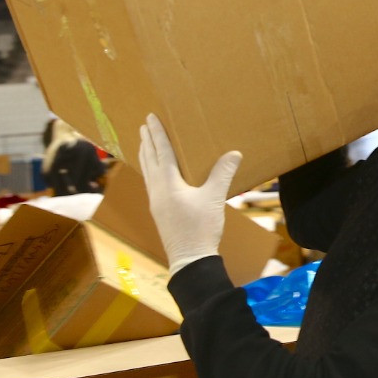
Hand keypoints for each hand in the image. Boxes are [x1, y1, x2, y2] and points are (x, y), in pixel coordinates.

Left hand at [137, 113, 241, 274]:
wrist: (190, 259)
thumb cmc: (201, 228)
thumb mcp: (214, 198)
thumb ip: (222, 174)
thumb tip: (234, 153)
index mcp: (168, 183)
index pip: (161, 152)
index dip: (157, 134)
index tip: (150, 118)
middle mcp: (157, 190)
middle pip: (149, 160)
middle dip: (147, 142)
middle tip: (143, 126)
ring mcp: (155, 202)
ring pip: (147, 172)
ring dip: (146, 155)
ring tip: (144, 144)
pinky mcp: (159, 211)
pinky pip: (150, 184)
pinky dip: (149, 171)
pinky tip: (154, 174)